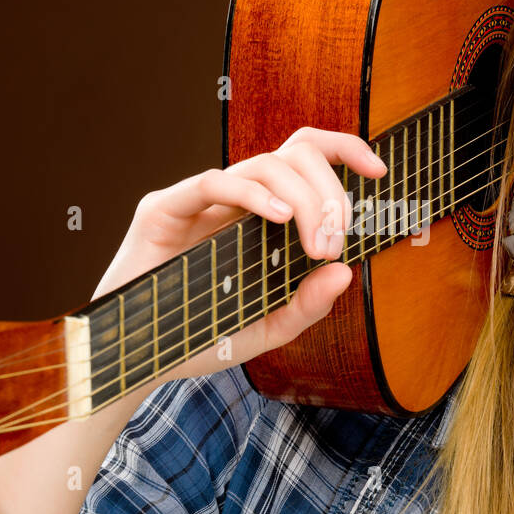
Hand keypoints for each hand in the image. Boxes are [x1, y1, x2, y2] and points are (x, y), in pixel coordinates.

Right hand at [92, 126, 387, 380]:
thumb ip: (305, 306)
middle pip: (293, 155)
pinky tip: (280, 218)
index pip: (304, 159)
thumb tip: (347, 271)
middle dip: (329, 191)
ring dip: (302, 198)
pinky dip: (253, 193)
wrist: (132, 363)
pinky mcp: (164, 208)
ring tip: (313, 243)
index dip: (344, 150)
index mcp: (258, 217)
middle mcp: (232, 200)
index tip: (381, 171)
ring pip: (262, 163)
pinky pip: (213, 181)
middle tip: (334, 242)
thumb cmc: (194, 339)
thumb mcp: (265, 330)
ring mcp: (198, 200)